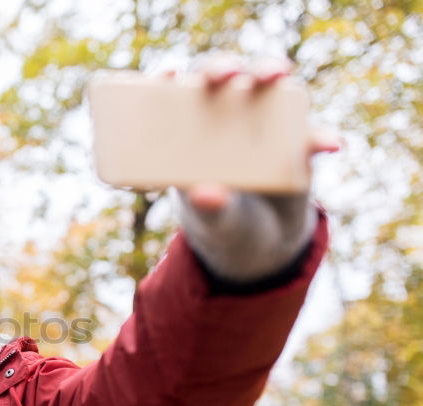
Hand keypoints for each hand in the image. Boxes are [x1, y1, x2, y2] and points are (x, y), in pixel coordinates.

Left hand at [177, 54, 338, 282]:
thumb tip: (206, 194)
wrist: (264, 243)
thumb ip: (209, 209)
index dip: (169, 79)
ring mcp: (263, 124)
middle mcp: (226, 120)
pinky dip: (318, 136)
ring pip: (267, 87)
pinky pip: (308, 133)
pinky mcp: (297, 141)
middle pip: (221, 80)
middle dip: (222, 67)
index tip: (170, 73)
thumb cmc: (225, 225)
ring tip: (276, 75)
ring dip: (270, 72)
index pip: (174, 98)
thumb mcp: (215, 221)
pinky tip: (329, 144)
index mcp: (190, 137)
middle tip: (226, 73)